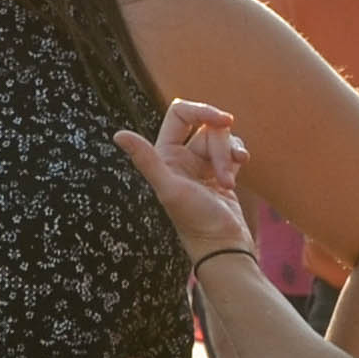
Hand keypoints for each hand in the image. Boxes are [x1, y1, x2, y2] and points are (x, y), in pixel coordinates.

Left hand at [115, 102, 256, 258]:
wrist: (223, 247)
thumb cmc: (196, 221)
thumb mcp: (170, 190)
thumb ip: (146, 161)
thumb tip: (118, 135)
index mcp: (164, 156)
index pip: (181, 113)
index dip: (203, 110)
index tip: (224, 120)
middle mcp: (180, 157)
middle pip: (206, 126)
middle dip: (220, 144)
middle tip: (227, 168)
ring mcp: (201, 165)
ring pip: (221, 139)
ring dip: (230, 156)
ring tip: (229, 182)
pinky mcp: (220, 172)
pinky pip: (231, 149)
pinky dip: (238, 156)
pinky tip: (241, 168)